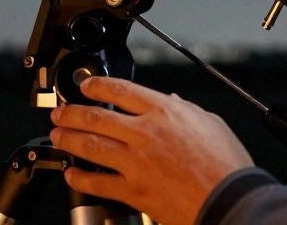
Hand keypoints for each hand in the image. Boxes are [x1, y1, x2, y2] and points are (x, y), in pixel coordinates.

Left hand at [49, 76, 253, 224]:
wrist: (229, 200)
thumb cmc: (226, 165)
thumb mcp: (211, 123)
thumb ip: (187, 110)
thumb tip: (174, 102)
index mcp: (164, 111)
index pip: (120, 90)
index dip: (97, 86)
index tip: (86, 87)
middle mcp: (144, 132)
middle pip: (96, 116)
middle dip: (72, 112)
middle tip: (60, 113)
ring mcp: (135, 162)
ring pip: (90, 145)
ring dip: (68, 139)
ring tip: (58, 136)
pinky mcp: (133, 190)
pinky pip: (97, 182)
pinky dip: (80, 178)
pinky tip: (72, 174)